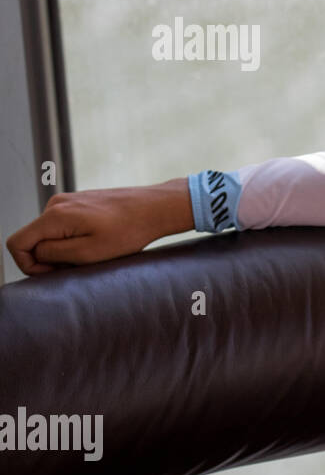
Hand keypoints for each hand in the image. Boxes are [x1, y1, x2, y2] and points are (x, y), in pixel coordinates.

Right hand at [5, 178, 192, 274]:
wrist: (157, 207)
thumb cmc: (129, 231)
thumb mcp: (88, 253)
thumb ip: (53, 254)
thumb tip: (34, 254)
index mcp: (54, 216)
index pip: (16, 244)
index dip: (29, 266)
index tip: (56, 273)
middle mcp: (55, 204)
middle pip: (33, 240)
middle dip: (50, 258)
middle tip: (82, 265)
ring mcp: (68, 201)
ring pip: (49, 235)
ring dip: (64, 250)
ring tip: (95, 252)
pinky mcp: (79, 202)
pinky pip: (63, 227)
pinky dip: (74, 239)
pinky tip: (99, 241)